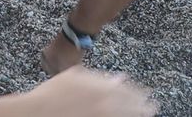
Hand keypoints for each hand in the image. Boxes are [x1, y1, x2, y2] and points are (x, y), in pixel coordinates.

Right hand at [31, 67, 156, 115]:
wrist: (38, 113)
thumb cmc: (53, 93)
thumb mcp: (75, 77)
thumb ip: (99, 78)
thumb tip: (119, 79)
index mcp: (102, 89)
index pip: (128, 91)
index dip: (139, 92)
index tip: (148, 94)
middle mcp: (106, 105)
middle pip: (132, 106)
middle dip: (144, 106)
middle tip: (153, 107)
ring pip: (126, 116)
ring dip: (138, 114)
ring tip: (147, 114)